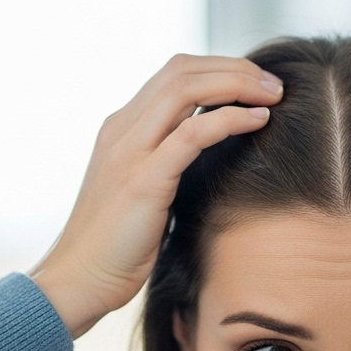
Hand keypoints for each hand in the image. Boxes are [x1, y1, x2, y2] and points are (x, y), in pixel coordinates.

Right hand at [29, 55, 283, 337]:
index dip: (218, 69)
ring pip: (186, 89)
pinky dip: (231, 119)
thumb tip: (209, 157)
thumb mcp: (141, 193)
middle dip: (233, 68)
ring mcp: (129, 152)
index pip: (173, 74)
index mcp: (120, 129)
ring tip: (272, 95)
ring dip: (236, 84)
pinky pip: (193, 133)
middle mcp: (121, 130)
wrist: (78, 281)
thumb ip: (165, 165)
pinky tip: (258, 120)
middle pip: (182, 70)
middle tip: (273, 84)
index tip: (254, 85)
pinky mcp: (143, 180)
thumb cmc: (115, 248)